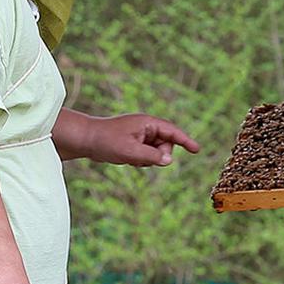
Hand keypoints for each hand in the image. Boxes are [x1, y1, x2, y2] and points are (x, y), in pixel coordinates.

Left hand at [83, 112, 200, 167]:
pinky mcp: (135, 143)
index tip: (197, 150)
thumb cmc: (106, 141)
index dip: (186, 141)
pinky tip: (128, 159)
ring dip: (148, 159)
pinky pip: (147, 155)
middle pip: (166, 145)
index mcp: (148, 123)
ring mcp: (141, 135)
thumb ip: (151, 157)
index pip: (172, 132)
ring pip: (157, 153)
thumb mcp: (130, 151)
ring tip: (131, 158)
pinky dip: (141, 160)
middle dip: (158, 156)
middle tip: (141, 159)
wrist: (86, 140)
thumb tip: (169, 161)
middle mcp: (147, 127)